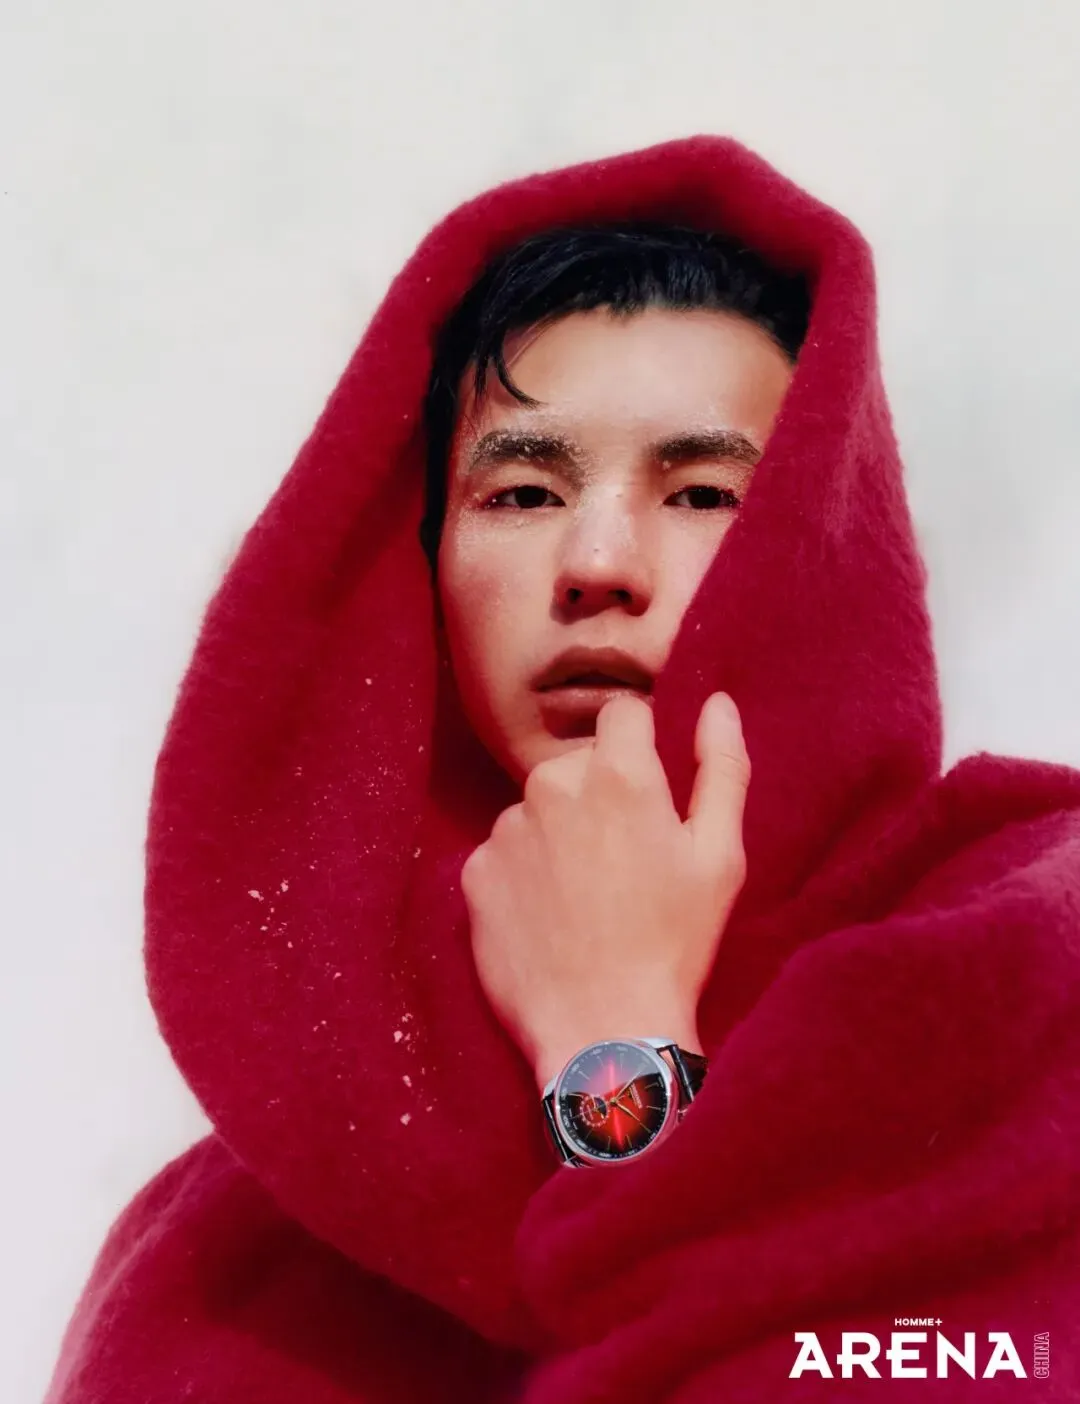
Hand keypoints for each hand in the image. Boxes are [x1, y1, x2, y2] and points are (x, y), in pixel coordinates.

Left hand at [460, 691, 750, 1087]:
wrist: (601, 1030)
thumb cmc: (674, 943)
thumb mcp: (719, 856)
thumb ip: (722, 768)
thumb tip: (718, 703)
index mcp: (617, 774)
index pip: (623, 715)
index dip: (640, 747)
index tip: (649, 793)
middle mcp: (551, 786)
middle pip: (577, 763)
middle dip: (599, 793)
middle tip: (623, 859)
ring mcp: (505, 829)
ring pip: (538, 807)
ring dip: (559, 832)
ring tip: (586, 895)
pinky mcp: (473, 872)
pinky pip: (504, 852)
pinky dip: (524, 872)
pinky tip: (550, 916)